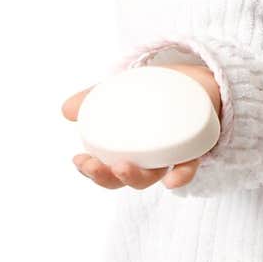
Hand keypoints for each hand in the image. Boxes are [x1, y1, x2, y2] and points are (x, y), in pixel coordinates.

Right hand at [60, 86, 202, 190]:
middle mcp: (149, 160)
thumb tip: (66, 110)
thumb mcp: (119, 92)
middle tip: (94, 167)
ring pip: (153, 175)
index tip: (79, 160)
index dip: (91, 171)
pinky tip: (172, 180)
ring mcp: (172, 156)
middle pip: (127, 179)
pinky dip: (180, 175)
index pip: (106, 170)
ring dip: (135, 177)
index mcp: (128, 151)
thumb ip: (93, 99)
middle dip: (107, 177)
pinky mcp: (196, 148)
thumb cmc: (151, 94)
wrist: (194, 81)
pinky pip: (188, 166)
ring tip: (123, 168)